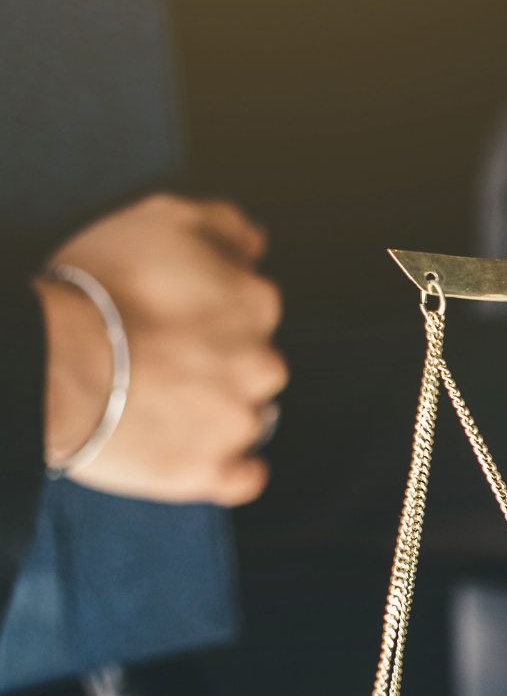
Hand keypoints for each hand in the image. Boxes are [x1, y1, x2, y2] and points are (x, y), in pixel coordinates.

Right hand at [37, 194, 283, 503]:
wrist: (54, 361)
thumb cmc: (100, 285)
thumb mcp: (162, 219)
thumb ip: (223, 224)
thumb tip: (255, 243)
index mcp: (256, 304)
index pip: (249, 305)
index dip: (207, 307)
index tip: (170, 312)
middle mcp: (264, 364)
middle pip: (250, 362)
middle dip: (215, 360)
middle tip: (158, 358)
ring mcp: (240, 422)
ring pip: (244, 415)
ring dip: (213, 410)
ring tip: (158, 401)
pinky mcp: (213, 471)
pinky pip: (241, 477)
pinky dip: (226, 468)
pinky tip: (193, 453)